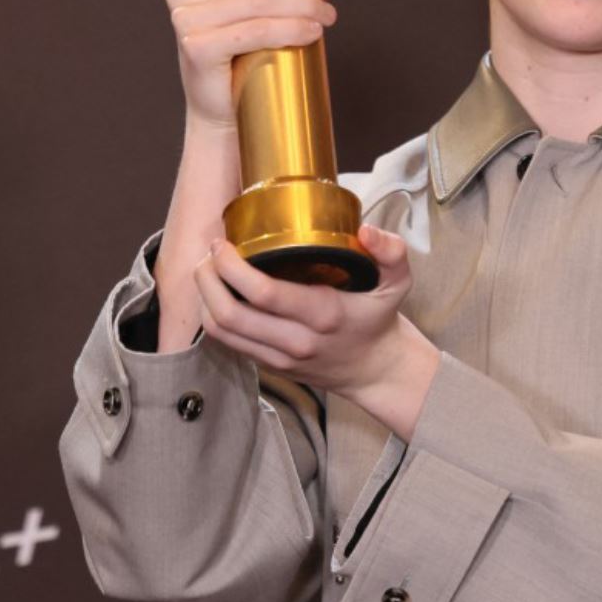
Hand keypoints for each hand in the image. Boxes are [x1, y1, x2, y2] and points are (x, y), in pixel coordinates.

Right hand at [164, 0, 346, 130]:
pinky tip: (312, 32)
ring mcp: (185, 18)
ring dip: (304, 5)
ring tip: (326, 17)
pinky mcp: (197, 47)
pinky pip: (256, 30)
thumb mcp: (265, 10)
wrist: (220, 108)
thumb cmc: (241, 55)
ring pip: (260, 0)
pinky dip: (291, 29)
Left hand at [192, 224, 441, 437]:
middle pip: (230, 314)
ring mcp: (280, 357)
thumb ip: (391, 252)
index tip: (223, 243)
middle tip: (208, 254)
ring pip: (222, 332)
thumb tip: (368, 231)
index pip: (263, 292)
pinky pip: (229, 344)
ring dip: (204, 299)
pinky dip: (213, 317)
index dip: (232, 266)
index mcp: (323, 314)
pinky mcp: (270, 367)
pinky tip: (217, 294)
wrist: (377, 370)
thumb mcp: (398, 282)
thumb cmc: (379, 319)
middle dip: (207, 279)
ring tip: (207, 271)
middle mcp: (296, 340)